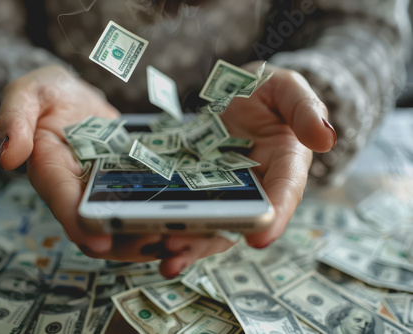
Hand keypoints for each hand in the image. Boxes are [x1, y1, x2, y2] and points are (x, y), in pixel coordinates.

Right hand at [0, 66, 174, 267]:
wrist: (71, 97)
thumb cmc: (46, 94)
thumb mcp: (27, 94)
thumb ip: (16, 119)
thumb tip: (10, 157)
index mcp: (50, 171)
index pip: (62, 202)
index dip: (78, 223)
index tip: (100, 241)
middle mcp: (76, 190)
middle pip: (98, 228)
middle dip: (127, 241)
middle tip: (161, 242)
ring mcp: (103, 190)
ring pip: (123, 225)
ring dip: (150, 235)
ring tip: (183, 237)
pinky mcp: (126, 184)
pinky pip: (142, 206)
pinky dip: (161, 216)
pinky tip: (189, 218)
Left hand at [159, 62, 335, 274]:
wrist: (238, 94)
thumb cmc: (267, 92)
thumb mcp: (287, 90)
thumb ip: (304, 109)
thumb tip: (325, 138)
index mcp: (284, 165)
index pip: (283, 193)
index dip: (274, 218)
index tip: (257, 237)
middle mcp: (254, 187)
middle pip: (237, 220)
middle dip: (211, 239)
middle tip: (181, 250)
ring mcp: (223, 191)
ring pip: (209, 223)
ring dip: (186, 242)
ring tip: (162, 255)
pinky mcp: (198, 187)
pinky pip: (186, 209)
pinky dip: (170, 223)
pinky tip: (146, 233)